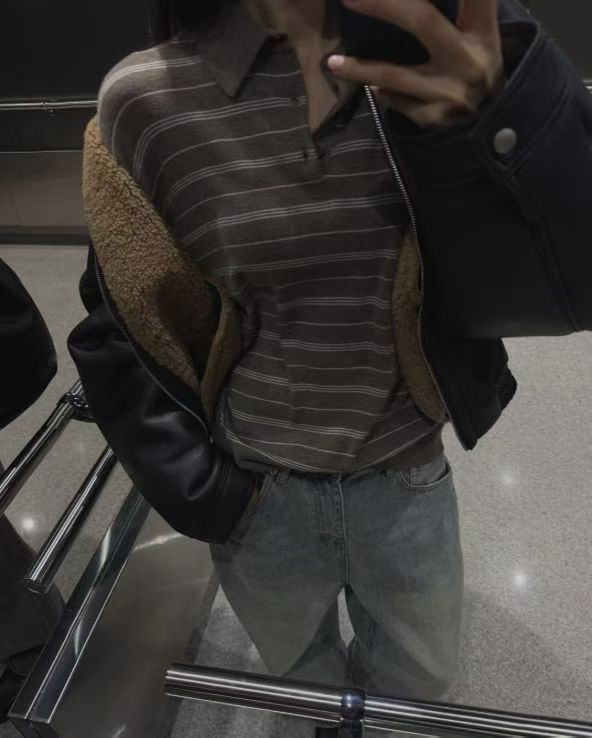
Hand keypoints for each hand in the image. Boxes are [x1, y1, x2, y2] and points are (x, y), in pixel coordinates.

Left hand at [328, 0, 504, 127]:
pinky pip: (397, 101)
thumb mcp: (480, 39)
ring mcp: (451, 92)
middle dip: (383, 5)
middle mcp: (469, 59)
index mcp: (483, 32)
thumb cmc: (478, 71)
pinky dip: (383, 93)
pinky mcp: (435, 119)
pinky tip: (374, 90)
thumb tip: (402, 6)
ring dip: (360, 68)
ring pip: (395, 74)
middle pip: (422, 21)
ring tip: (333, 62)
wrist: (493, 131)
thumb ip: (462, 12)